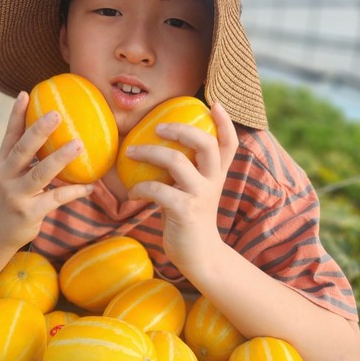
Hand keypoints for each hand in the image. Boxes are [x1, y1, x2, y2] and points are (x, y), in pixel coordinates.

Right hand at [0, 92, 92, 251]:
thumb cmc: (13, 197)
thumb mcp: (13, 176)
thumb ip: (27, 158)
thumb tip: (55, 135)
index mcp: (2, 163)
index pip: (9, 135)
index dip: (16, 114)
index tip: (26, 93)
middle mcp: (6, 176)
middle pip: (22, 149)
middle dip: (38, 131)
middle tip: (57, 114)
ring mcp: (16, 195)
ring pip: (40, 173)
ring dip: (60, 158)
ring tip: (78, 144)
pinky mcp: (29, 212)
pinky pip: (56, 198)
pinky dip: (74, 191)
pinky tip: (90, 186)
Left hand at [126, 102, 237, 270]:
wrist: (199, 257)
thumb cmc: (189, 219)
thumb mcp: (194, 192)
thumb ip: (185, 172)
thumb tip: (155, 151)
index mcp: (216, 174)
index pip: (229, 143)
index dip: (225, 122)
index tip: (214, 103)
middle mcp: (213, 181)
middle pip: (206, 143)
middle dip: (180, 129)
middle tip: (157, 127)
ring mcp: (200, 195)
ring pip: (176, 160)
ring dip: (148, 153)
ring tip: (130, 152)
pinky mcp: (185, 211)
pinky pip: (157, 189)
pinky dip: (139, 188)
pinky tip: (132, 193)